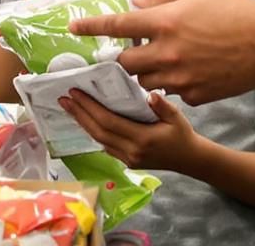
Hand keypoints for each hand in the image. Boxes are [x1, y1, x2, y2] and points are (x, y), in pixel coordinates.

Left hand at [60, 88, 199, 172]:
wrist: (189, 160)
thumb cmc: (182, 135)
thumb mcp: (177, 117)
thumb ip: (163, 105)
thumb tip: (150, 93)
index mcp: (143, 139)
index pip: (109, 122)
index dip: (90, 107)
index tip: (76, 92)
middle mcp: (131, 151)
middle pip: (98, 131)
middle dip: (79, 114)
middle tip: (64, 98)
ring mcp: (128, 159)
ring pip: (99, 140)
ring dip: (83, 123)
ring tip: (69, 107)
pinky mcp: (127, 162)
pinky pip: (106, 146)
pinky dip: (94, 132)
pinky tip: (85, 121)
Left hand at [69, 0, 254, 106]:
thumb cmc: (237, 10)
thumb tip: (138, 3)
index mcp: (165, 21)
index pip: (117, 25)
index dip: (91, 26)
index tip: (74, 28)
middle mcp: (167, 52)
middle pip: (125, 62)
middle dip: (122, 57)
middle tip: (128, 50)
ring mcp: (180, 77)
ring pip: (145, 82)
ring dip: (145, 72)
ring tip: (160, 60)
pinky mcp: (195, 95)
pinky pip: (171, 94)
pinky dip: (171, 85)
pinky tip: (188, 71)